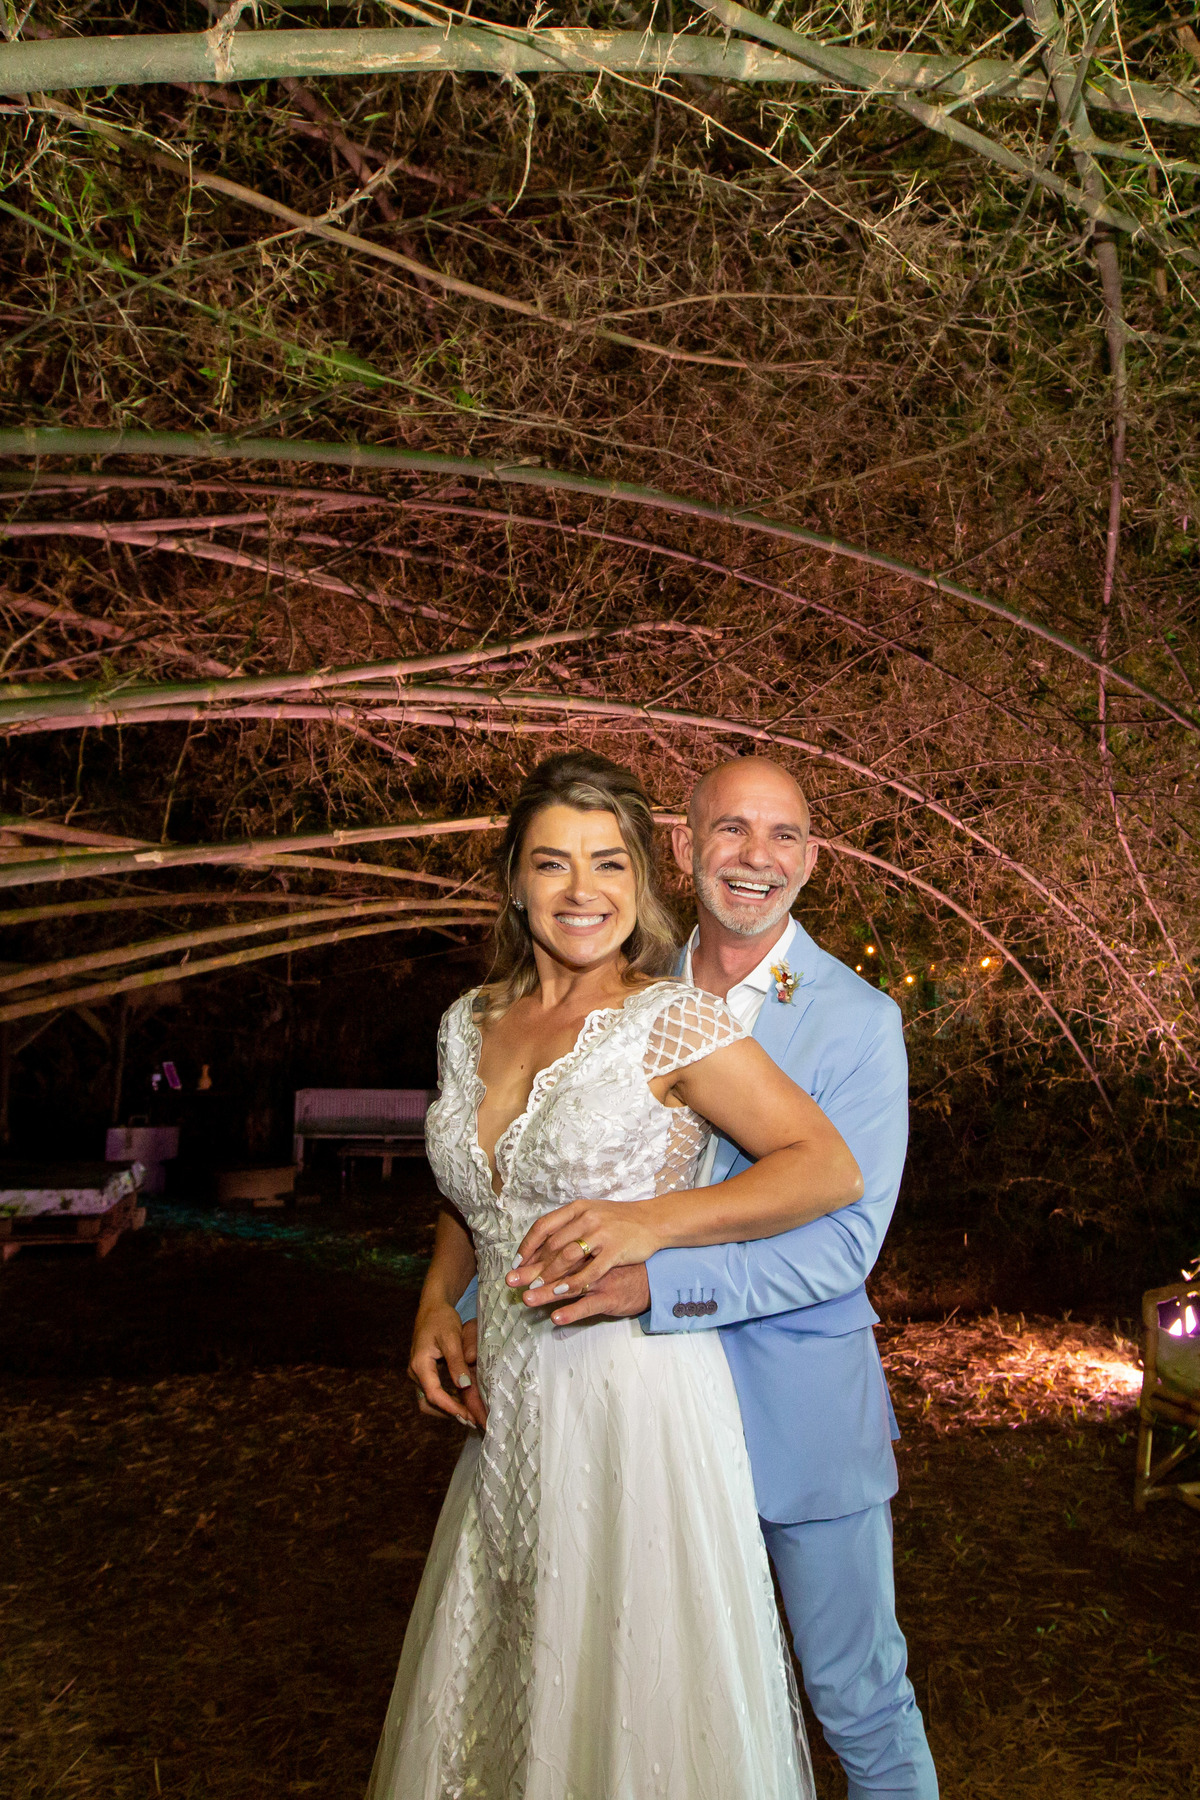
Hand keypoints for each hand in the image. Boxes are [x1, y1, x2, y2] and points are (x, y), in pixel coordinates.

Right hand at [407, 1300, 486, 1428]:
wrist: (432, 1308)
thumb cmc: (442, 1320)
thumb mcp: (452, 1338)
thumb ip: (457, 1362)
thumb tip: (464, 1386)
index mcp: (420, 1364)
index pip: (433, 1394)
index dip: (451, 1407)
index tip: (468, 1415)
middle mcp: (414, 1372)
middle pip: (429, 1402)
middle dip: (450, 1413)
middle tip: (472, 1420)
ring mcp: (417, 1374)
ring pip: (429, 1400)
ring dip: (448, 1409)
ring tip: (470, 1415)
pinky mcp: (423, 1373)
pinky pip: (432, 1392)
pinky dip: (446, 1400)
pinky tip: (463, 1403)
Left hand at [507, 1200, 665, 1302]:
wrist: (652, 1221)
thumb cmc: (619, 1219)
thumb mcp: (591, 1213)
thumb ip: (568, 1226)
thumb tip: (541, 1243)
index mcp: (578, 1208)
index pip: (544, 1226)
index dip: (527, 1246)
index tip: (516, 1262)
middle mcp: (587, 1218)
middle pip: (552, 1245)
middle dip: (532, 1266)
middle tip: (517, 1282)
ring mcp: (602, 1234)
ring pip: (567, 1258)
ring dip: (549, 1276)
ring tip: (535, 1290)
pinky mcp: (615, 1251)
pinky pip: (590, 1271)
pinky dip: (574, 1283)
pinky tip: (562, 1293)